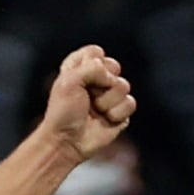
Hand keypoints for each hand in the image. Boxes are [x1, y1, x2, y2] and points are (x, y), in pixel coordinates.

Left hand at [41, 46, 135, 164]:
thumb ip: (92, 67)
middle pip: (114, 66)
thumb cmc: (63, 113)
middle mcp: (96, 80)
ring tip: (95, 111)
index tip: (78, 79)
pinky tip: (105, 120)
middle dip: (102, 82)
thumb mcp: (69, 81)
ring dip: (107, 101)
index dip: (92, 64)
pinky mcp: (120, 112)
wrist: (67, 142)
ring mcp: (110, 96)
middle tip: (87, 96)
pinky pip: (130, 103)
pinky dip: (117, 113)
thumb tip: (112, 78)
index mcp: (80, 68)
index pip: (96, 52)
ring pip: (124, 86)